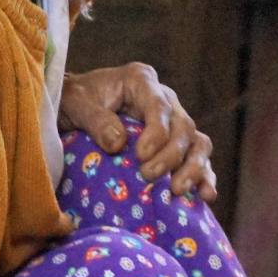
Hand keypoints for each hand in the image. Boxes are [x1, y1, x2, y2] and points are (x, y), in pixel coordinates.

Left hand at [59, 64, 216, 199]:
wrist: (71, 107)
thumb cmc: (73, 100)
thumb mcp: (75, 102)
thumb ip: (95, 120)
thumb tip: (118, 144)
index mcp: (141, 80)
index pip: (160, 106)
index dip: (157, 132)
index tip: (141, 156)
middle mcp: (164, 99)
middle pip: (183, 127)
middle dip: (172, 155)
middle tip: (149, 176)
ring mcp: (173, 122)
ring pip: (197, 142)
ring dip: (194, 168)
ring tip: (179, 190)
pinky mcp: (174, 144)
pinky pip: (197, 159)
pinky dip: (203, 177)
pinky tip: (206, 196)